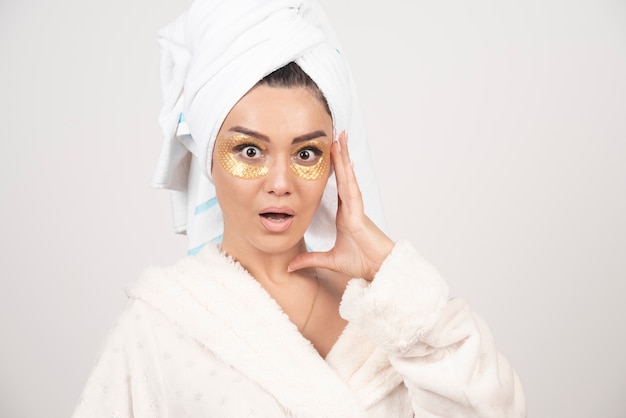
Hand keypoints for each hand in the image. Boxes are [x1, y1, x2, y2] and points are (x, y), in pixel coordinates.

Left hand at [288, 132, 394, 280]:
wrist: (377, 269)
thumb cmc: (361, 262)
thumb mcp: (329, 260)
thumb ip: (310, 259)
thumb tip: (290, 265)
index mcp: (344, 215)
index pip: (337, 187)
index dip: (334, 171)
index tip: (329, 156)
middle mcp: (350, 207)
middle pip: (343, 177)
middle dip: (339, 157)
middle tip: (335, 137)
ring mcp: (355, 207)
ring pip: (348, 177)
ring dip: (344, 158)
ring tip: (340, 138)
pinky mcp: (358, 211)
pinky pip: (352, 187)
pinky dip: (348, 172)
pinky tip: (345, 158)